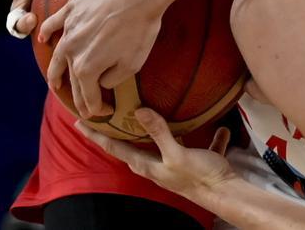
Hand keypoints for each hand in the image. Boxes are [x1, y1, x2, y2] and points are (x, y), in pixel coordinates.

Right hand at [39, 0, 168, 118]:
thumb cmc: (140, 27)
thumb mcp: (133, 62)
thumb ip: (113, 78)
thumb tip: (102, 81)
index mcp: (86, 68)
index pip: (87, 96)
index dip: (96, 108)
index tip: (104, 112)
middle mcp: (71, 50)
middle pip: (72, 79)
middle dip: (79, 96)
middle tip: (85, 106)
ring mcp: (68, 29)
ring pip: (58, 56)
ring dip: (55, 73)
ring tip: (55, 84)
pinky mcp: (71, 9)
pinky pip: (53, 24)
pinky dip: (46, 33)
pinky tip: (42, 39)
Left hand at [76, 108, 236, 199]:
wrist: (226, 193)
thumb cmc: (199, 177)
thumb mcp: (176, 154)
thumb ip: (159, 133)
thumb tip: (140, 111)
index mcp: (148, 165)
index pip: (115, 148)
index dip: (96, 135)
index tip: (78, 122)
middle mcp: (157, 166)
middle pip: (130, 148)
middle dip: (115, 134)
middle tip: (103, 117)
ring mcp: (176, 165)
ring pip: (159, 146)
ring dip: (152, 133)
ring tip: (143, 116)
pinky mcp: (197, 163)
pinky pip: (199, 146)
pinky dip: (205, 138)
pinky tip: (218, 128)